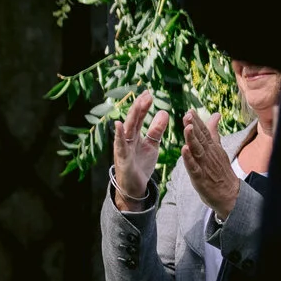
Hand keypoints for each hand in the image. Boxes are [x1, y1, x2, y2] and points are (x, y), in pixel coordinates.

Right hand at [110, 90, 168, 208]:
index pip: (139, 117)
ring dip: (132, 116)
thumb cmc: (140, 165)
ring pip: (127, 129)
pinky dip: (118, 135)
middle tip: (146, 94)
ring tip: (138, 103)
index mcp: (134, 136)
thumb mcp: (152, 145)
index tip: (149, 93)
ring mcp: (123, 148)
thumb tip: (163, 112)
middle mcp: (126, 139)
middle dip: (139, 107)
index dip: (143, 106)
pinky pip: (120, 145)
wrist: (134, 187)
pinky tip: (118, 124)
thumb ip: (156, 130)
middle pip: (133, 120)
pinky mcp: (122, 158)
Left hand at [181, 109, 240, 217]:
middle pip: (201, 138)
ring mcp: (205, 165)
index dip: (197, 121)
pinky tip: (184, 150)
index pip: (204, 132)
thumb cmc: (221, 170)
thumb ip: (213, 132)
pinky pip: (193, 167)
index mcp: (212, 148)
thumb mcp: (218, 149)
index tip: (190, 110)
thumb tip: (215, 115)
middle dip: (194, 126)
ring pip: (197, 150)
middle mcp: (209, 154)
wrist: (230, 193)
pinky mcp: (200, 177)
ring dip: (192, 139)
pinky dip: (189, 158)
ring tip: (187, 128)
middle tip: (188, 114)